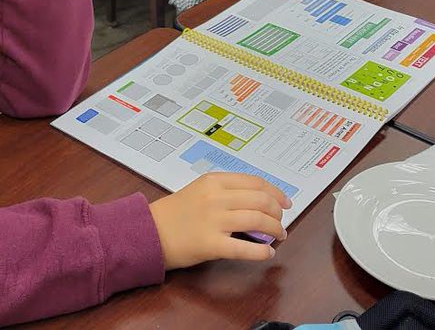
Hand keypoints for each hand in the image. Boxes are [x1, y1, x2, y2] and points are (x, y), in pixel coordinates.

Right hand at [148, 173, 289, 269]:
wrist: (149, 231)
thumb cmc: (175, 212)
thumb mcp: (200, 191)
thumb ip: (226, 193)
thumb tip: (258, 203)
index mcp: (214, 181)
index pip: (256, 182)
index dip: (276, 193)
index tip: (285, 202)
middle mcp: (216, 197)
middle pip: (261, 200)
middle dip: (278, 213)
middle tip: (281, 223)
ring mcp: (213, 220)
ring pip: (257, 220)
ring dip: (275, 230)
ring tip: (278, 237)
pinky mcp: (210, 244)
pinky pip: (244, 248)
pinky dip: (261, 252)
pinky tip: (267, 253)